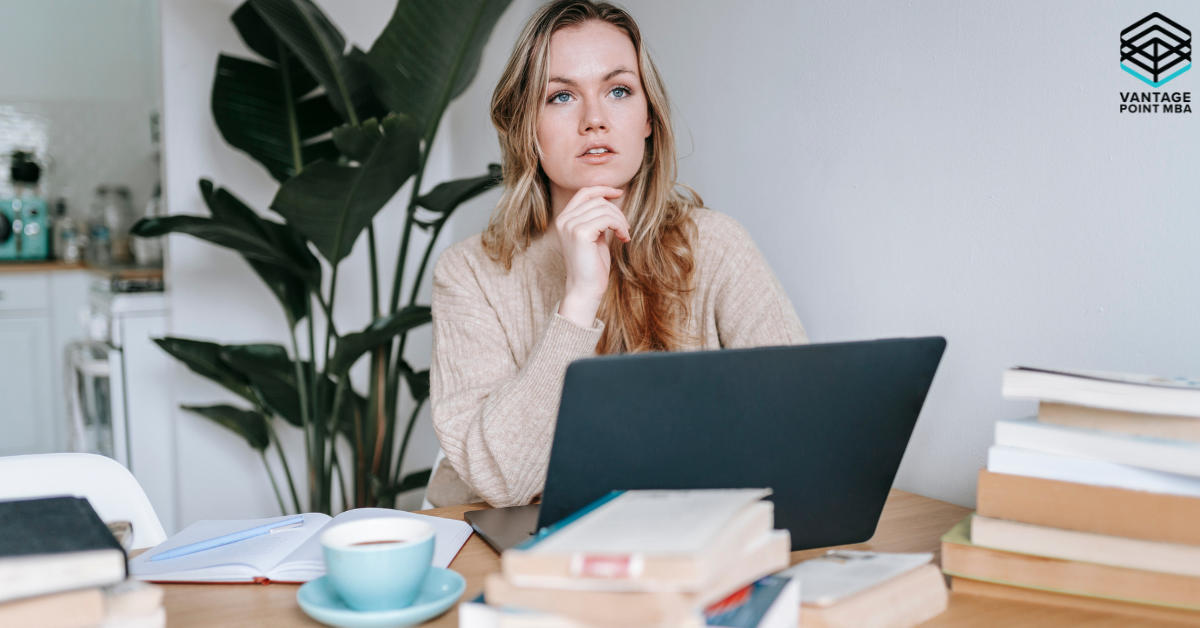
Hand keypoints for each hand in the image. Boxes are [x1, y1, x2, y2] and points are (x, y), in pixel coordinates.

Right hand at [554, 186, 629, 327]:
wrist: (585, 289)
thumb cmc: (592, 266)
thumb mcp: (595, 236)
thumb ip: (598, 219)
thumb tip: (611, 201)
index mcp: (564, 219)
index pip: (584, 193)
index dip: (603, 189)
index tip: (619, 193)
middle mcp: (564, 220)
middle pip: (597, 200)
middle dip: (617, 211)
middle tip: (625, 228)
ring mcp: (570, 225)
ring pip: (604, 208)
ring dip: (620, 220)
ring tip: (624, 234)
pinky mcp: (580, 233)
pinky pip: (607, 218)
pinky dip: (620, 226)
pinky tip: (623, 238)